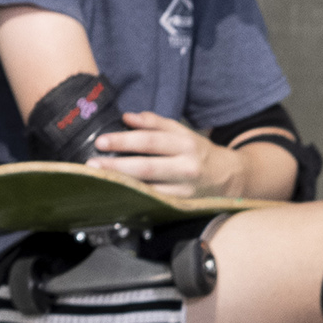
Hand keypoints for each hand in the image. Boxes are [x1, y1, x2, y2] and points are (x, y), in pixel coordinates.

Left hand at [88, 107, 226, 197]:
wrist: (230, 177)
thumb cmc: (200, 153)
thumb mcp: (183, 132)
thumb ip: (156, 123)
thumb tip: (128, 117)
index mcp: (185, 144)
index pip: (150, 141)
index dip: (124, 141)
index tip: (101, 141)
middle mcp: (186, 166)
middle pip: (147, 166)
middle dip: (117, 165)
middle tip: (93, 164)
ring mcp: (185, 189)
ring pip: (150, 188)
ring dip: (123, 184)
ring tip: (101, 180)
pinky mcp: (183, 205)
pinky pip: (156, 202)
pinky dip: (137, 199)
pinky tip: (120, 195)